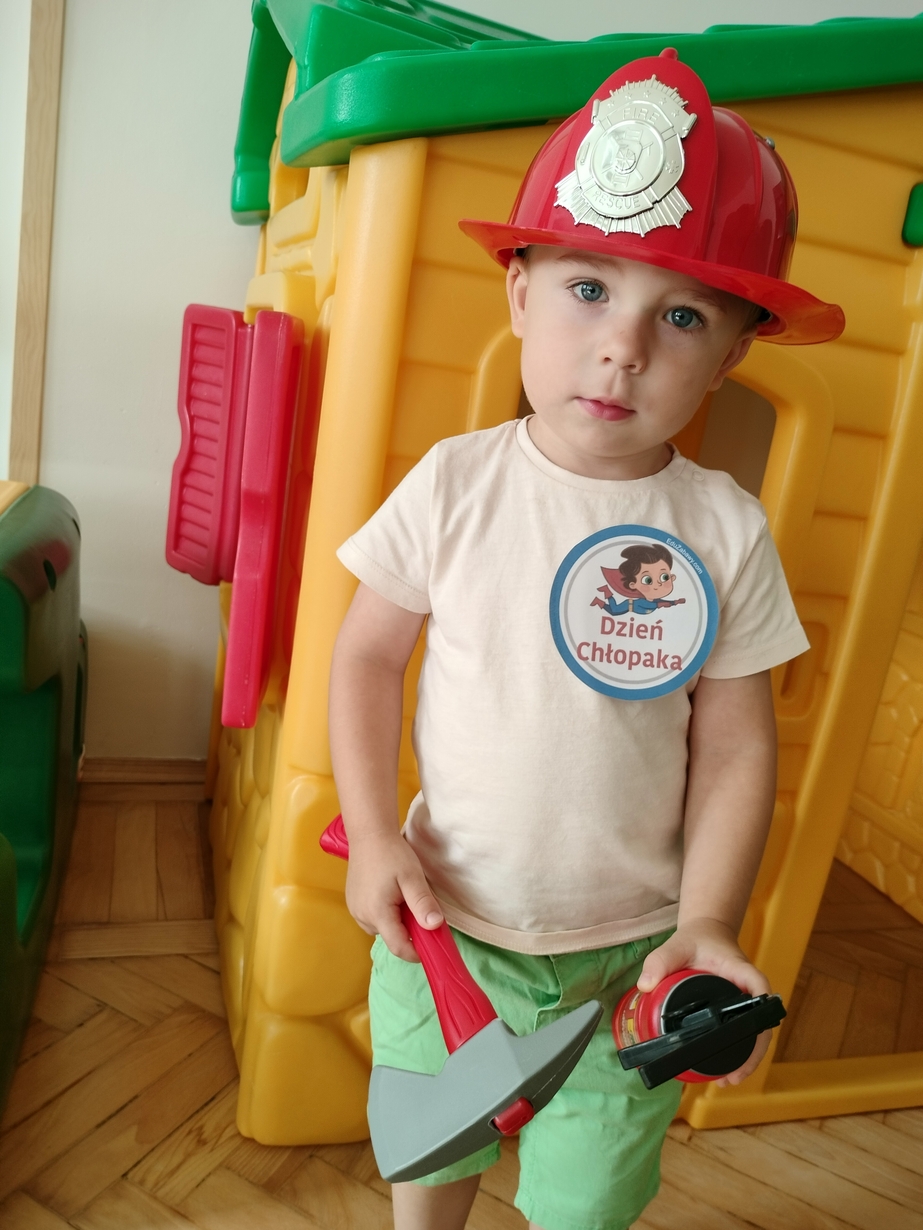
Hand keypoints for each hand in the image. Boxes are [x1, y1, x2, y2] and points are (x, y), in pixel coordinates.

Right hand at [344, 830, 443, 962]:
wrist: (369, 834)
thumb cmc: (391, 853)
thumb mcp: (412, 877)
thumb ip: (423, 903)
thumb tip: (435, 927)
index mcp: (377, 913)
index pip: (399, 947)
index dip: (418, 951)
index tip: (433, 943)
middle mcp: (362, 917)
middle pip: (392, 937)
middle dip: (409, 930)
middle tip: (419, 906)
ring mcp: (355, 911)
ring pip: (383, 929)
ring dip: (397, 921)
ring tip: (403, 896)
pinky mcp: (354, 904)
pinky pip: (374, 918)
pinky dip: (387, 913)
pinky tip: (391, 894)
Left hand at [636, 917, 772, 1086]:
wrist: (707, 933)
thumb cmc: (696, 939)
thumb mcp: (675, 946)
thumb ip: (659, 961)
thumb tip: (645, 986)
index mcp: (741, 971)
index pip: (759, 989)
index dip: (759, 1012)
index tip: (751, 1036)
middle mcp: (749, 989)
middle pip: (761, 1023)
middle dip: (752, 1052)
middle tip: (734, 1077)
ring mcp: (746, 1001)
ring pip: (755, 1032)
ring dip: (747, 1057)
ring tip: (728, 1081)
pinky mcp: (739, 1009)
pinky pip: (743, 1031)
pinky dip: (738, 1050)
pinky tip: (726, 1069)